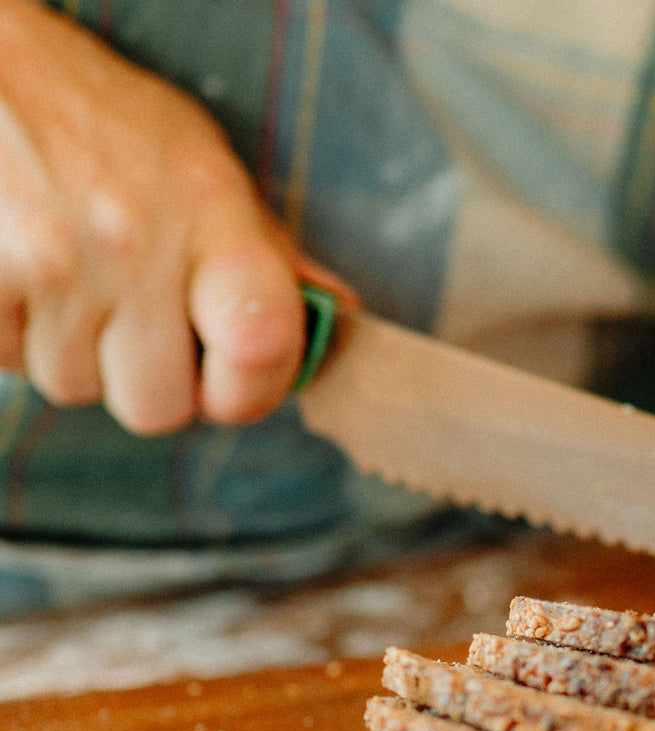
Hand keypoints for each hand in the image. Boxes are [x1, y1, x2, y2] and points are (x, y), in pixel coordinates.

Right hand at [0, 0, 308, 434]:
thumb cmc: (100, 116)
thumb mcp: (201, 163)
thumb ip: (267, 248)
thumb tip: (338, 312)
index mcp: (209, 214)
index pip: (263, 347)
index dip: (254, 390)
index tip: (237, 379)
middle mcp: (134, 246)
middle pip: (159, 407)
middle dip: (151, 380)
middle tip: (138, 320)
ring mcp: (50, 266)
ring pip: (78, 389)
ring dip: (78, 353)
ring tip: (74, 278)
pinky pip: (12, 363)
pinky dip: (16, 334)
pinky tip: (26, 273)